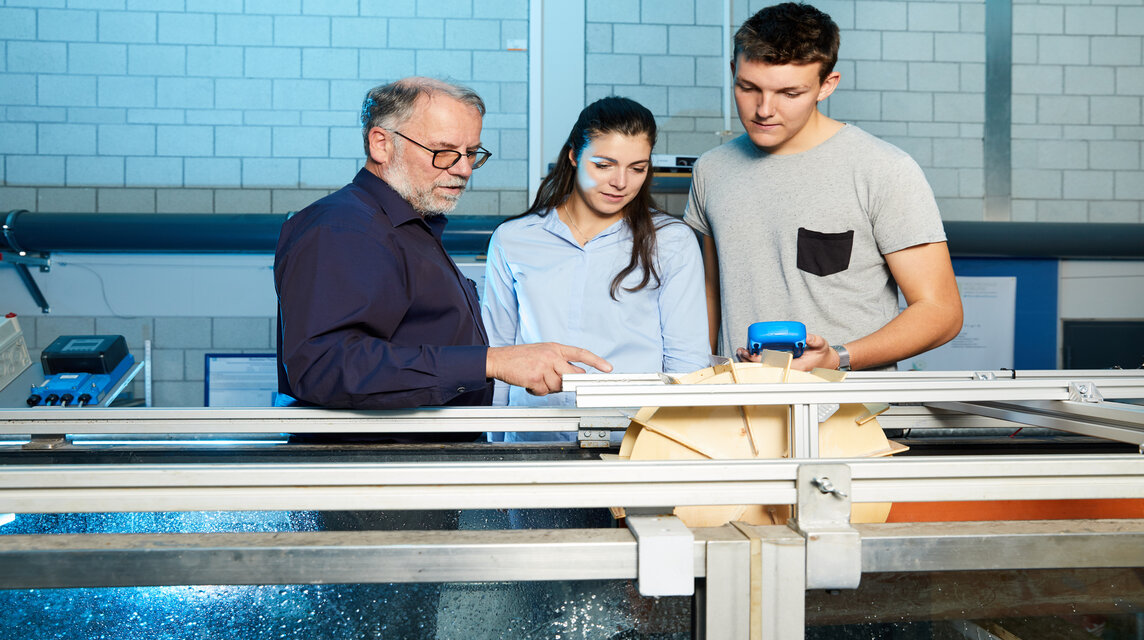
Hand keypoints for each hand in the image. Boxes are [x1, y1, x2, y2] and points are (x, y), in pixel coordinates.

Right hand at [486, 343, 612, 395]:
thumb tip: (576, 375)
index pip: (581, 353)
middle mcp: (551, 355)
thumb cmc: (521, 358)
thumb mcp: (543, 353)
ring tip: (537, 378)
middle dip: (566, 382)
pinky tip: (530, 382)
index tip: (608, 368)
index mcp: (555, 348)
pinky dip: (537, 391)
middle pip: (572, 375)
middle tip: (553, 380)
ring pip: (558, 386)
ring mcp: (544, 366)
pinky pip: (544, 391)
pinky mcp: (535, 377)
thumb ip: (560, 363)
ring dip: (548, 387)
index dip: (596, 361)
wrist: (500, 359)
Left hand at [735, 333, 838, 370]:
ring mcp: (785, 369)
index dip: (761, 359)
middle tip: (742, 351)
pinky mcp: (783, 366)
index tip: (752, 353)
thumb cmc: (823, 354)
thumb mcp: (821, 344)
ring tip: (742, 352)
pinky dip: (758, 360)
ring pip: (765, 367)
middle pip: (766, 367)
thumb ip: (813, 340)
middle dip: (752, 360)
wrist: (827, 361)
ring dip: (752, 360)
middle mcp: (789, 370)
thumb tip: (804, 336)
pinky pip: (768, 365)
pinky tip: (750, 354)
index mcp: (797, 366)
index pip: (775, 364)